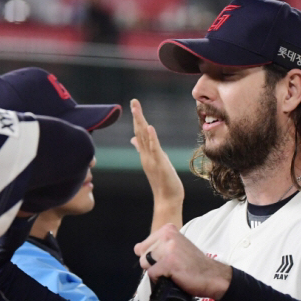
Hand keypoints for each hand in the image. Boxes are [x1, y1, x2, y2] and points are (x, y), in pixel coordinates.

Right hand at [130, 99, 183, 230]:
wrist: (167, 200)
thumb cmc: (164, 183)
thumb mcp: (155, 163)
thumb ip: (146, 152)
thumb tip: (135, 141)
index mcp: (146, 155)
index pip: (140, 133)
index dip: (137, 119)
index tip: (134, 105)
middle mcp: (146, 155)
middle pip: (140, 132)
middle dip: (137, 116)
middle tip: (134, 101)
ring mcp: (151, 159)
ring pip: (144, 138)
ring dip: (141, 122)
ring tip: (137, 109)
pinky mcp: (159, 164)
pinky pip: (154, 149)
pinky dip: (152, 138)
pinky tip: (149, 127)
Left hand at [134, 224, 231, 300]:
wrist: (213, 275)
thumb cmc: (194, 264)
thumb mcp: (175, 246)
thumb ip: (156, 246)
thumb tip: (136, 249)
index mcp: (168, 229)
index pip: (142, 246)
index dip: (152, 257)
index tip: (168, 259)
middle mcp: (167, 235)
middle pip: (142, 256)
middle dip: (154, 265)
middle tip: (172, 266)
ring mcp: (168, 248)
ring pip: (146, 265)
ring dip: (158, 272)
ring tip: (174, 271)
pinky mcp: (169, 262)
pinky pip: (152, 275)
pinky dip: (162, 280)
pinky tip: (176, 276)